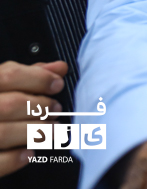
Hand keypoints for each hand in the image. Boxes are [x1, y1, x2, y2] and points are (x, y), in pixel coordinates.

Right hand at [0, 60, 67, 176]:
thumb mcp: (1, 85)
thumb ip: (27, 75)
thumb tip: (59, 68)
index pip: (8, 76)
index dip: (38, 79)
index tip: (57, 84)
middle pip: (9, 105)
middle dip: (40, 106)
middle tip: (56, 108)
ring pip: (4, 132)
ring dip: (36, 131)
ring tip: (53, 130)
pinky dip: (14, 158)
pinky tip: (29, 153)